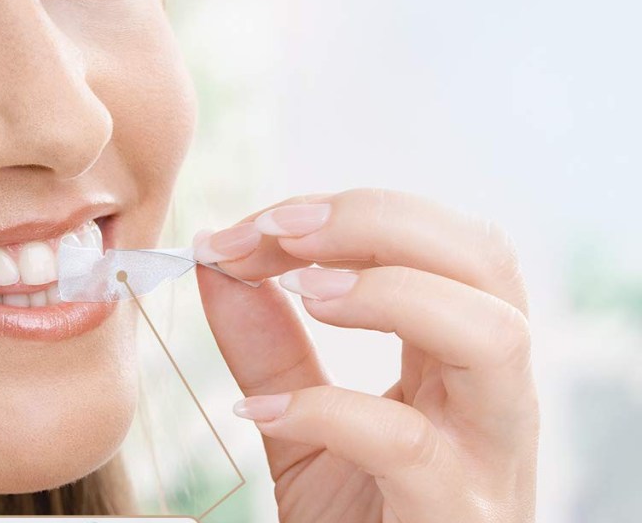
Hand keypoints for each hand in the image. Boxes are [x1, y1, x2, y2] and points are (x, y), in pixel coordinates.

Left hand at [194, 188, 538, 522]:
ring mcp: (487, 460)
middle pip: (485, 262)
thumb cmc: (358, 514)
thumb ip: (265, 338)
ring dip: (387, 291)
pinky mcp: (457, 520)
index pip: (441, 243)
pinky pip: (409, 448)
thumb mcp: (302, 415)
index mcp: (458, 358)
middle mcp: (492, 397)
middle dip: (377, 222)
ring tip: (304, 292)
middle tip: (279, 232)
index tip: (252, 226)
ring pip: (490, 337)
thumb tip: (213, 254)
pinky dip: (326, 407)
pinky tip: (258, 407)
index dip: (350, 212)